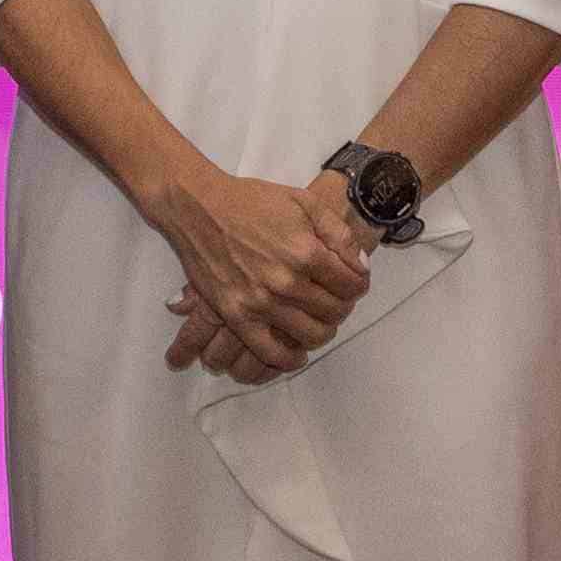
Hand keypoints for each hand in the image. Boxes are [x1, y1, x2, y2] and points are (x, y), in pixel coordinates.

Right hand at [147, 168, 373, 380]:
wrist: (199, 208)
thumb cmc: (252, 201)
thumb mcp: (303, 201)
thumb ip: (338, 234)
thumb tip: (361, 267)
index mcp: (306, 252)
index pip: (351, 285)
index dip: (358, 284)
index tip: (352, 282)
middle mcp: (286, 282)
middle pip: (334, 311)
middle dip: (342, 306)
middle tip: (335, 298)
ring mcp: (260, 303)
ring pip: (311, 335)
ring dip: (323, 330)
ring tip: (318, 318)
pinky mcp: (237, 317)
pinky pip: (271, 353)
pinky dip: (290, 359)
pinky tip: (297, 352)